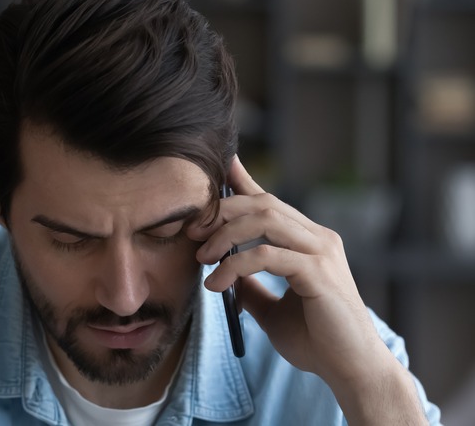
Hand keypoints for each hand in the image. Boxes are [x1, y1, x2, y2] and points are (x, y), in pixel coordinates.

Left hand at [188, 156, 394, 388]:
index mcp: (309, 242)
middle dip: (223, 211)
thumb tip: (227, 275)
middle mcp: (318, 239)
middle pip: (263, 203)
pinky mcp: (318, 273)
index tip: (216, 174)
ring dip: (225, 234)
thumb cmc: (317, 341)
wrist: (351, 371)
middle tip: (193, 232)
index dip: (242, 183)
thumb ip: (252, 288)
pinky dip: (236, 265)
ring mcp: (321, 253)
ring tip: (202, 257)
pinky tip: (218, 283)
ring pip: (265, 219)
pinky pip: (267, 255)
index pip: (271, 202)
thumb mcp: (272, 310)